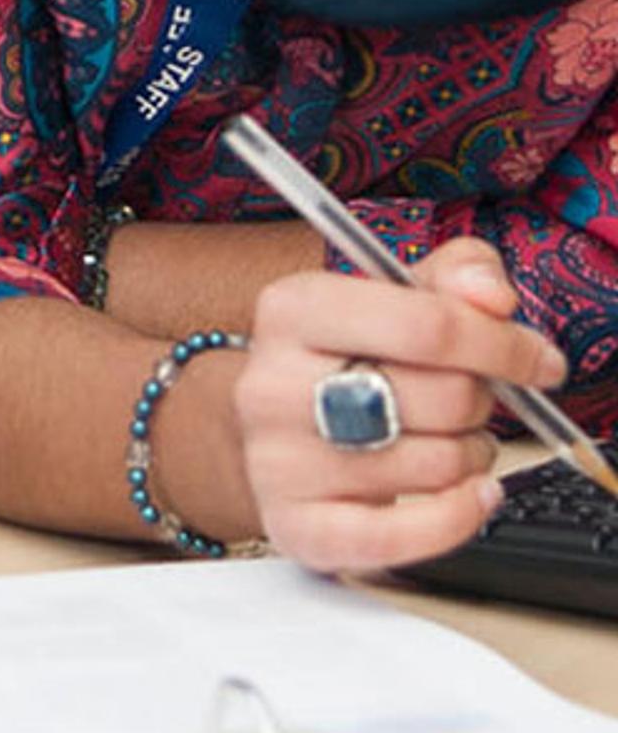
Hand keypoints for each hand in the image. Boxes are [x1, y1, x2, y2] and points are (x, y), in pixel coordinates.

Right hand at [235, 237, 568, 573]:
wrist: (274, 430)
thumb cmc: (344, 359)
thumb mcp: (392, 296)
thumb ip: (456, 275)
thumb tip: (491, 298)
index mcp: (292, 309)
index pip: (427, 325)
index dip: (503, 345)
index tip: (539, 361)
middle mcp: (272, 383)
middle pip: (441, 397)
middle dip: (479, 400)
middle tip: (467, 398)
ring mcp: (278, 460)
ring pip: (436, 466)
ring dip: (470, 455)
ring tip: (446, 439)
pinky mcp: (297, 525)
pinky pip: (404, 536)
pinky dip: (458, 517)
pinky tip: (470, 495)